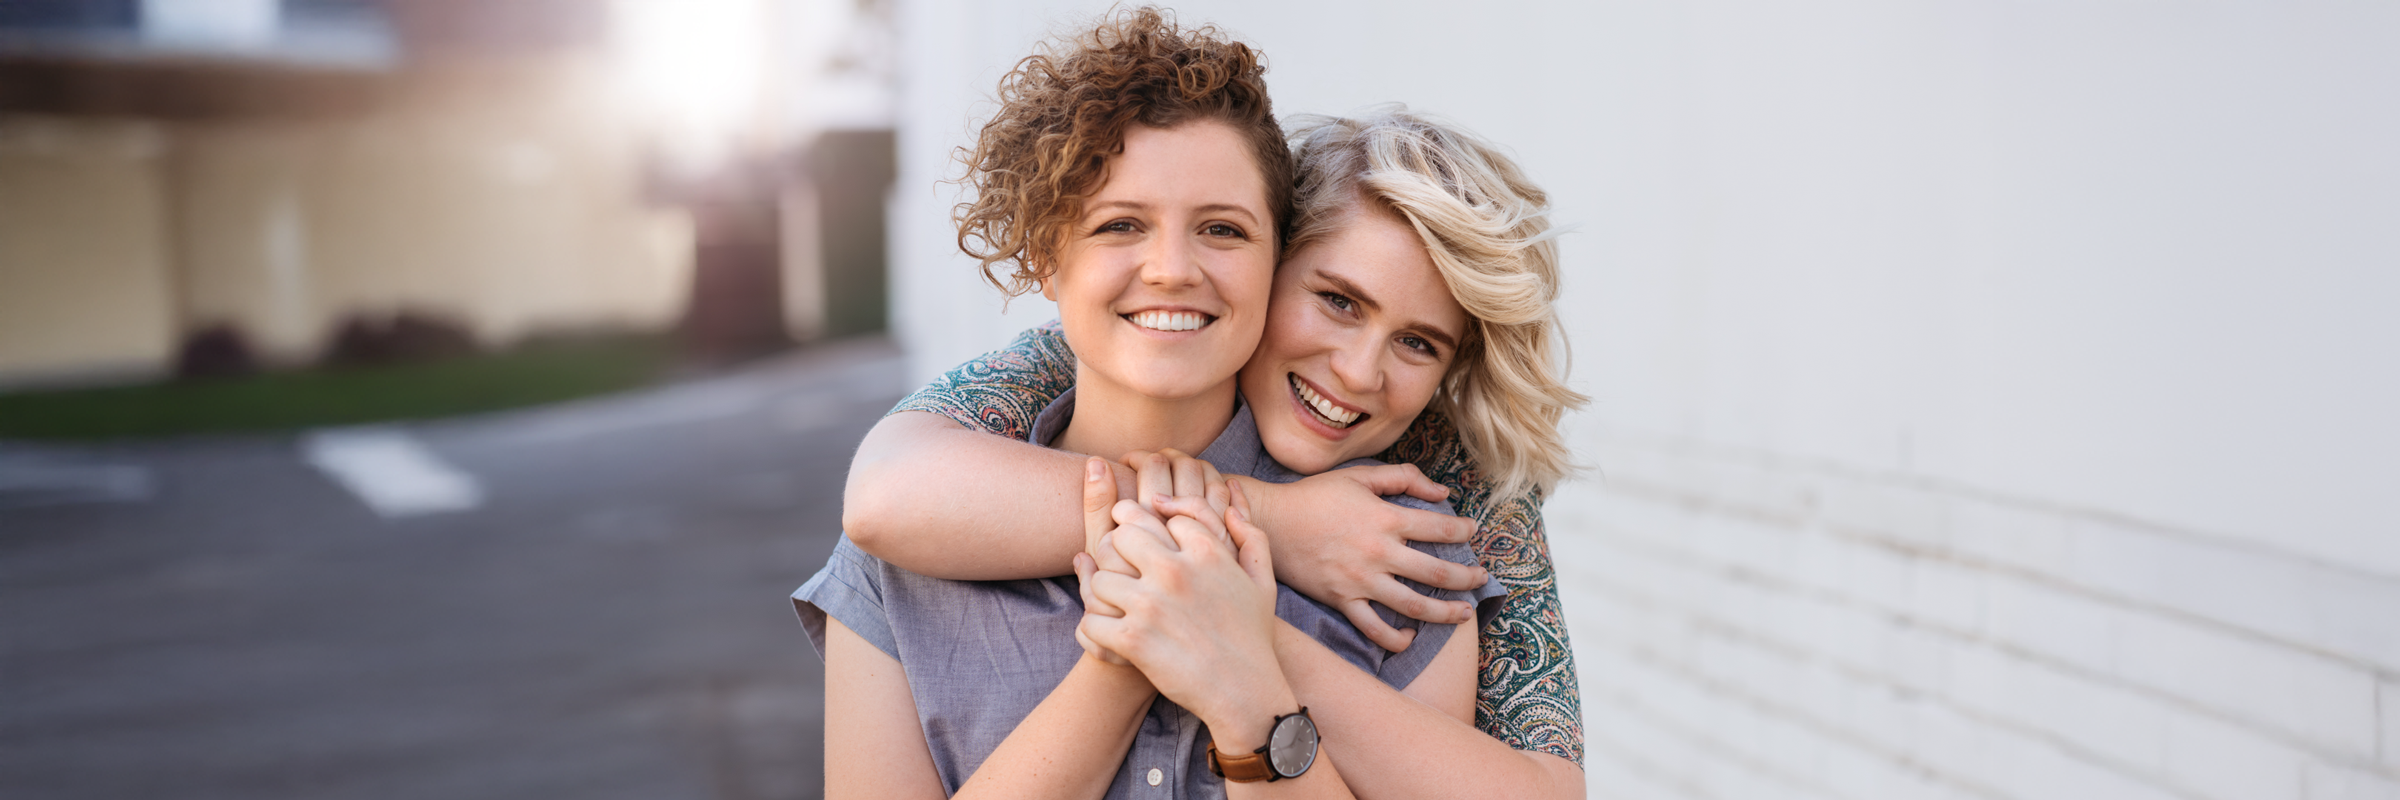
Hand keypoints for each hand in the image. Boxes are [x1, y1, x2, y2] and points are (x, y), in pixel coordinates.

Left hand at [1079, 482, 1285, 731]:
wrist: (1246, 693)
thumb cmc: (1254, 637)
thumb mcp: (1263, 581)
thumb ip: (1251, 536)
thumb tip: (1232, 504)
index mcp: (1206, 550)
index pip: (1158, 514)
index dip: (1149, 525)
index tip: (1143, 544)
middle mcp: (1176, 570)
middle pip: (1121, 534)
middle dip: (1118, 550)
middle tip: (1121, 569)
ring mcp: (1151, 604)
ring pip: (1099, 576)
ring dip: (1103, 592)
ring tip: (1116, 606)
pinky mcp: (1133, 639)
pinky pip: (1090, 620)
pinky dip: (1095, 629)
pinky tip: (1110, 635)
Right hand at [1244, 464, 1487, 651]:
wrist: (1270, 523)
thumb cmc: (1315, 495)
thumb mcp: (1360, 476)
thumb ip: (1403, 478)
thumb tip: (1441, 492)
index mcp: (1385, 518)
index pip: (1439, 529)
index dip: (1463, 532)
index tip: (1472, 533)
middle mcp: (1378, 553)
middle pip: (1437, 573)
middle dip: (1467, 577)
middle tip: (1481, 578)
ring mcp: (1361, 581)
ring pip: (1414, 606)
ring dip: (1446, 613)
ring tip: (1464, 613)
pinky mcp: (1342, 601)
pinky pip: (1374, 628)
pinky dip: (1396, 638)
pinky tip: (1409, 636)